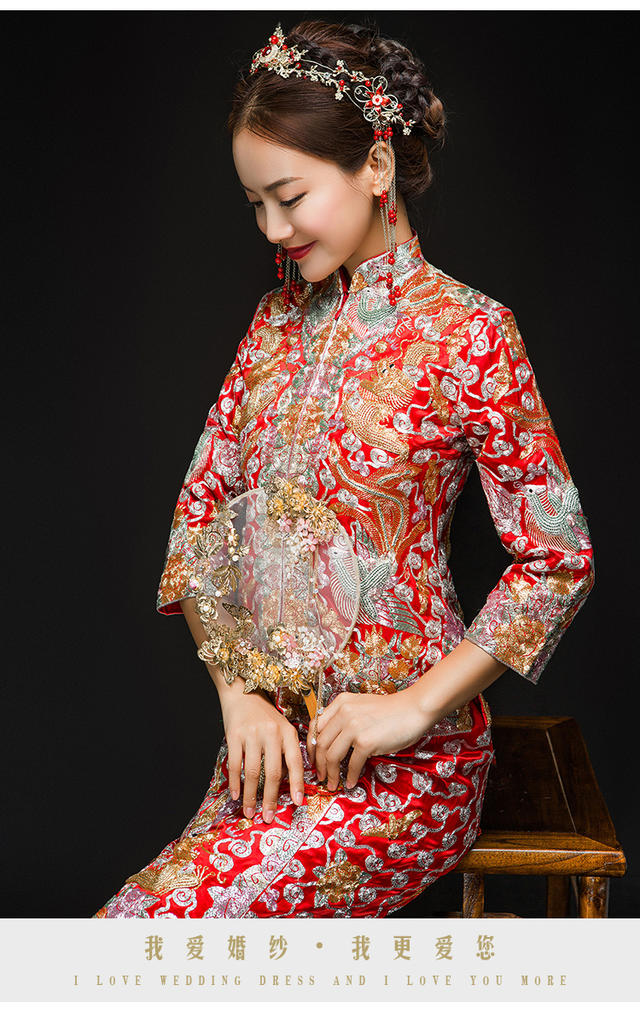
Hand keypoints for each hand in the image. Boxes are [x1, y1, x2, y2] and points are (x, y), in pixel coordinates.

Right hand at [220, 684, 305, 822]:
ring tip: (250, 811)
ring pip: (252, 772)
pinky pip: (235, 764)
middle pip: (272, 772)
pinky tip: (236, 795)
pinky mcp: (234, 735)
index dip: (297, 784)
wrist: (242, 691)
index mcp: (287, 732)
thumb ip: (287, 750)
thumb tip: (288, 780)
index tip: (298, 803)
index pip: (295, 762)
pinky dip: (235, 783)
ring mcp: (252, 734)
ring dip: (250, 795)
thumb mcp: (282, 727)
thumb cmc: (265, 715)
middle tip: (268, 817)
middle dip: (270, 798)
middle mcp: (271, 733)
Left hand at [307, 686, 432, 790]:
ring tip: (332, 784)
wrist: (414, 709)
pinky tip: (350, 782)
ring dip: (330, 774)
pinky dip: (349, 776)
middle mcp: (344, 713)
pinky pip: (351, 764)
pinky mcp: (366, 741)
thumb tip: (330, 742)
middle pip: (320, 744)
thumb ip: (344, 717)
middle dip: (318, 764)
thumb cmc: (391, 710)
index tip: (314, 759)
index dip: (311, 747)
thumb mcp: (361, 706)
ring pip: (331, 756)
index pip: (315, 727)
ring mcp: (354, 727)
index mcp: (340, 703)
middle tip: (320, 776)